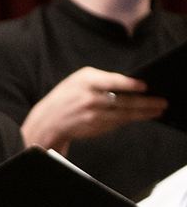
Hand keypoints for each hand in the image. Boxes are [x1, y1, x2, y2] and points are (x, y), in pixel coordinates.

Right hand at [20, 67, 166, 152]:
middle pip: (122, 100)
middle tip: (161, 102)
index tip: (146, 86)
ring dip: (142, 113)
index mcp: (85, 81)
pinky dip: (128, 120)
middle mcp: (88, 97)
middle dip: (145, 102)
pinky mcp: (93, 126)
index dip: (131, 84)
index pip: (113, 81)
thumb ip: (102, 80)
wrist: (46, 121)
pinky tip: (140, 117)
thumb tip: (130, 85)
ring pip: (122, 114)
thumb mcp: (78, 81)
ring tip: (156, 110)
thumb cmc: (65, 98)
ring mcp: (90, 114)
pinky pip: (115, 123)